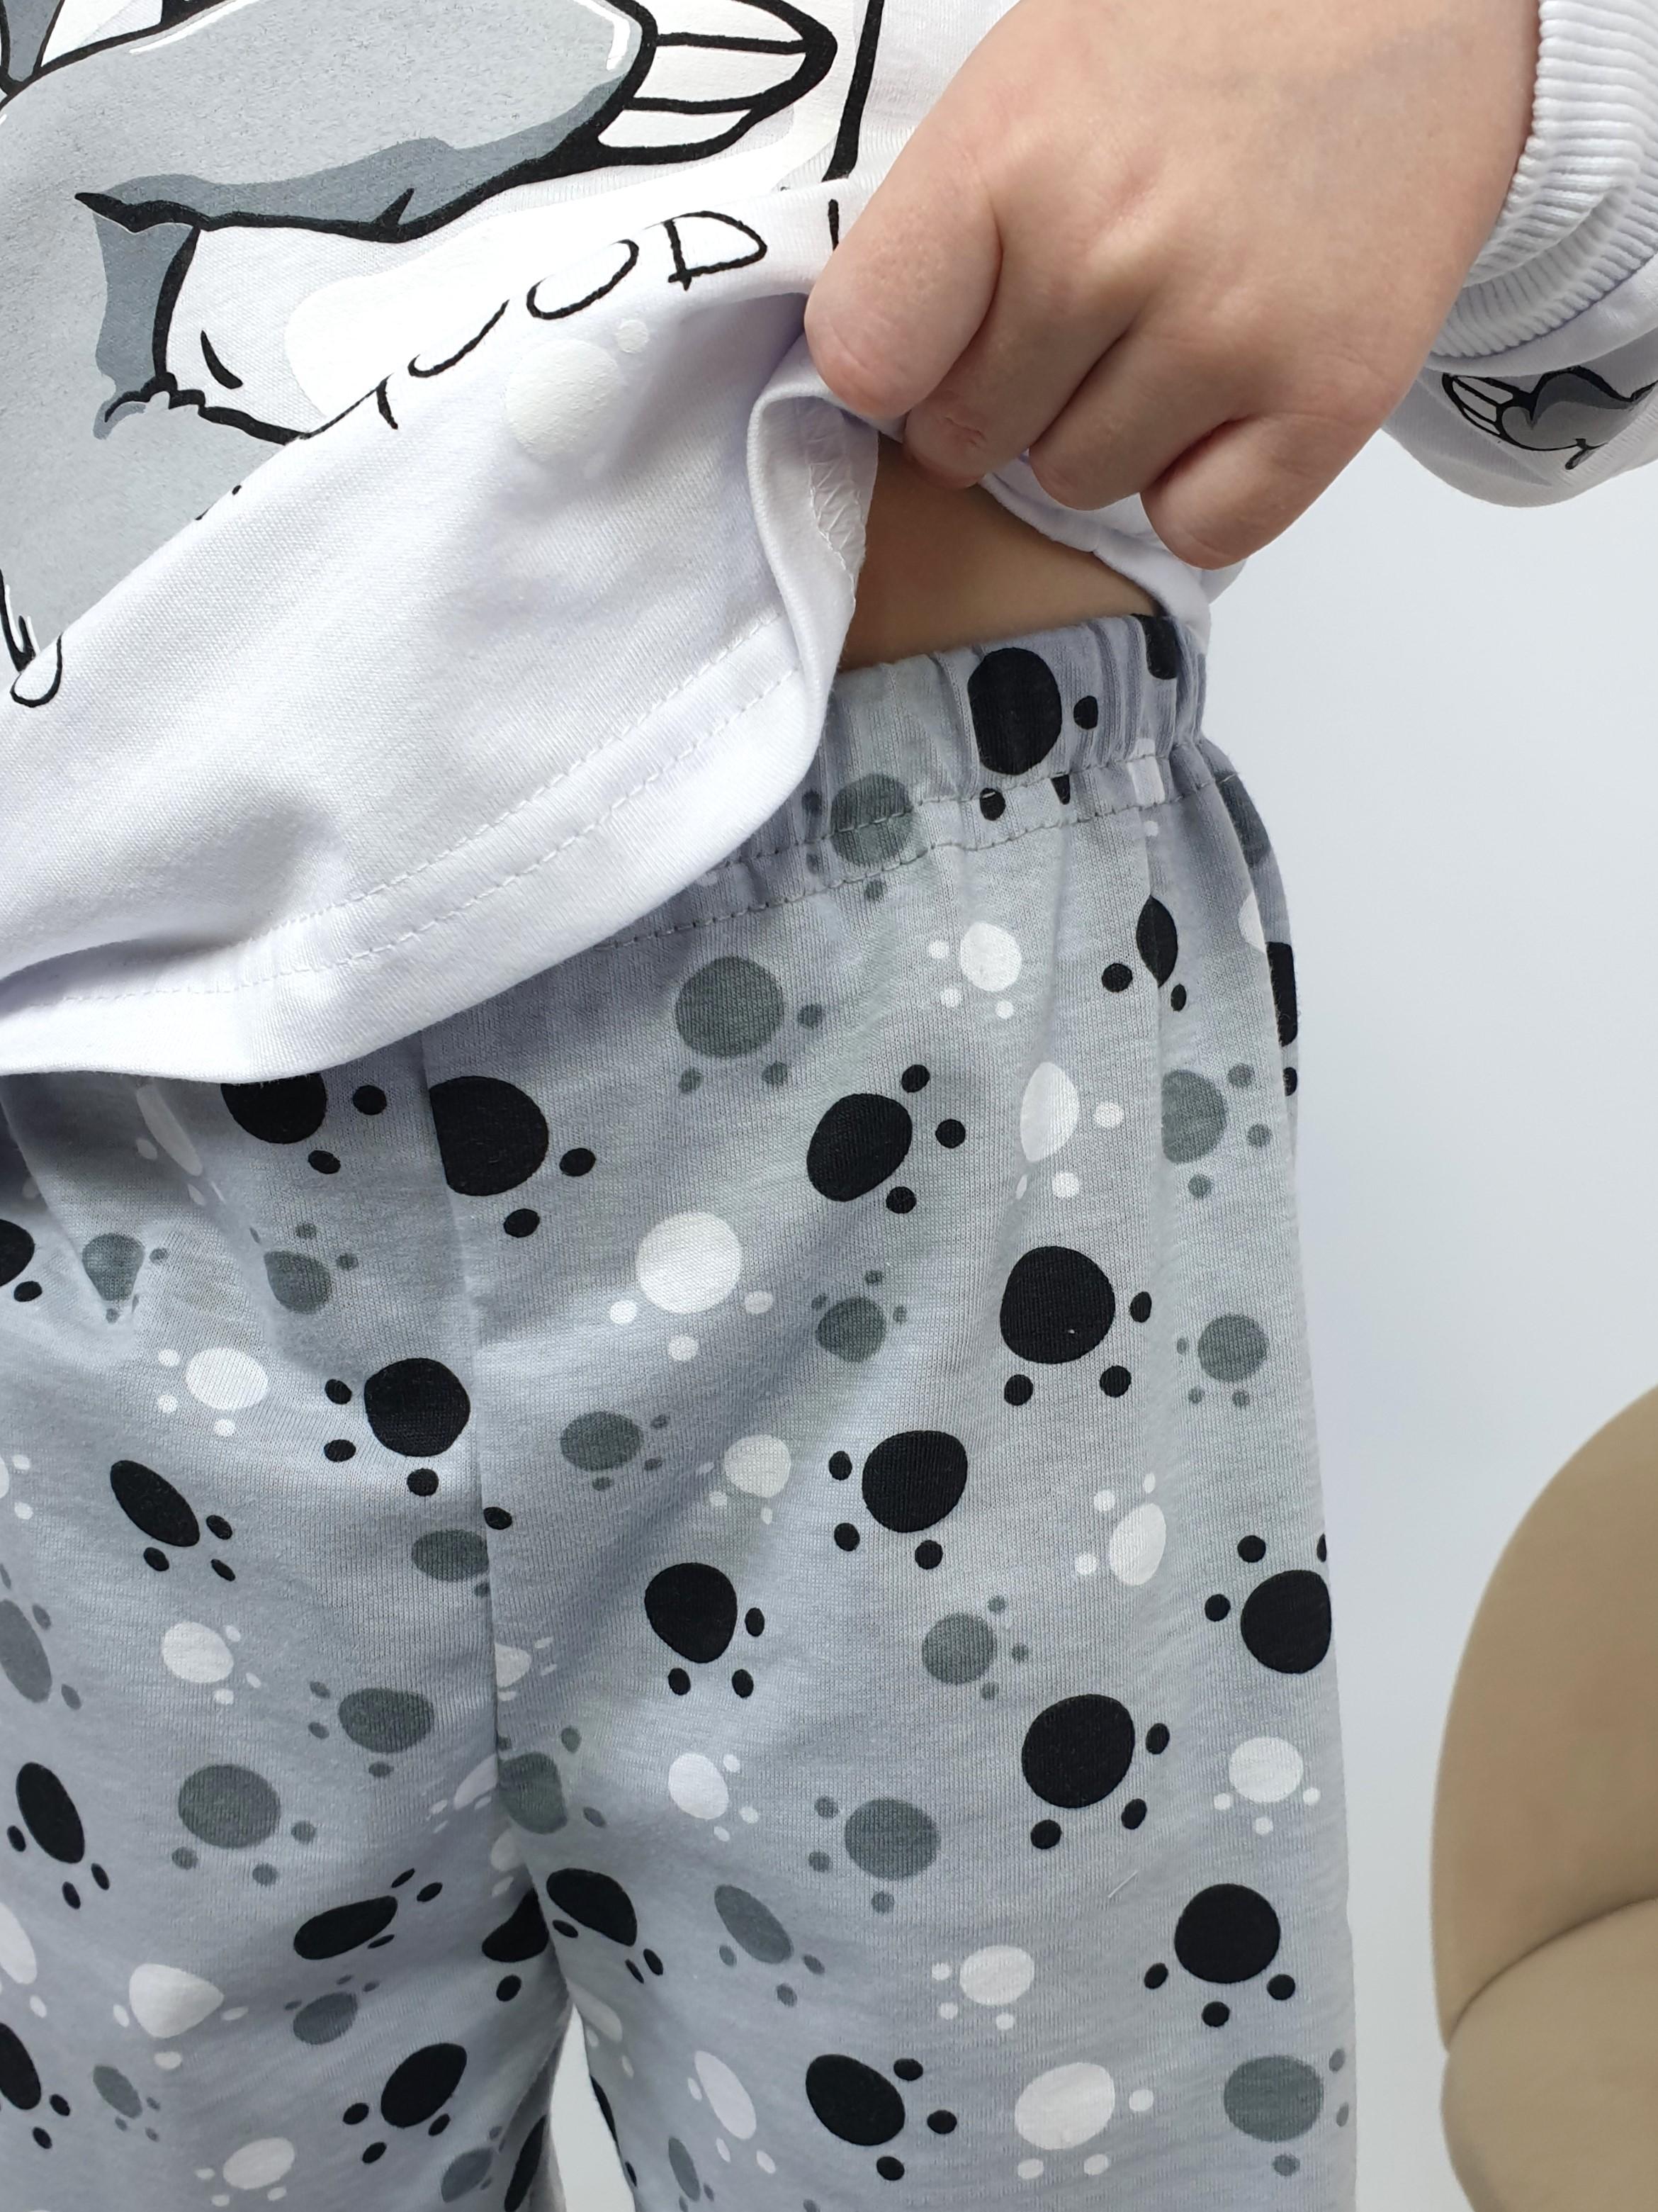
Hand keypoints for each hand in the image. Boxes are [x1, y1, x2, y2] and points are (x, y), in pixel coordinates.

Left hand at [803, 0, 1539, 567]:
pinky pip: (1200, 530)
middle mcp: (1109, 250)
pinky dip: (1204, 486)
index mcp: (1010, 153)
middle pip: (969, 441)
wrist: (1425, 1)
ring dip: (1106, 433)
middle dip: (1003, 396)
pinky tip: (1231, 394)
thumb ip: (942, 226)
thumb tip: (873, 374)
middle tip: (1082, 313)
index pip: (867, 357)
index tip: (936, 341)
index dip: (895, 367)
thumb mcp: (1033, 77)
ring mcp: (1225, 333)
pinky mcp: (1329, 399)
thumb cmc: (1208, 35)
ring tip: (1170, 326)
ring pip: (1078, 486)